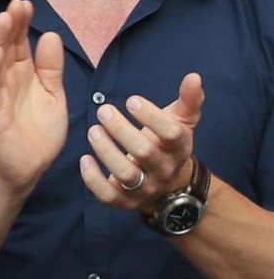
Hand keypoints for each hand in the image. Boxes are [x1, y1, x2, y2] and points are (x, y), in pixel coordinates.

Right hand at [0, 0, 67, 193]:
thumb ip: (51, 68)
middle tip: (16, 3)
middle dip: (11, 24)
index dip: (23, 23)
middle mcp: (8, 78)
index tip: (27, 4)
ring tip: (4, 18)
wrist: (30, 166)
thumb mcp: (54, 94)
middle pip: (7, 46)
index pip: (21, 42)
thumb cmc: (40, 132)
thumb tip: (50, 35)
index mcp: (24, 73)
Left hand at [79, 72, 203, 209]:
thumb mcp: (181, 122)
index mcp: (180, 148)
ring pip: (126, 174)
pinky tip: (84, 159)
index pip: (170, 133)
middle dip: (121, 129)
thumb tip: (194, 76)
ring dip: (106, 151)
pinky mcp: (126, 202)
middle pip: (144, 152)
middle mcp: (164, 170)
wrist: (168, 187)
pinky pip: (109, 196)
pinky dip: (94, 179)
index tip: (131, 99)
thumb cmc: (168, 144)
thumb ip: (188, 100)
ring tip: (93, 130)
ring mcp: (145, 188)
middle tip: (103, 110)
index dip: (151, 116)